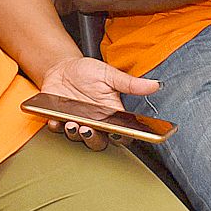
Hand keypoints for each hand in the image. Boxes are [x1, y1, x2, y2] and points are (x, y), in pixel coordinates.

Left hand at [34, 55, 157, 150]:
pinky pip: (57, 130)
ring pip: (78, 139)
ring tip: (72, 124)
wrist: (62, 68)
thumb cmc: (87, 73)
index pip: (122, 134)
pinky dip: (55, 127)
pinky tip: (55, 120)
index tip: (117, 134)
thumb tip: (155, 85)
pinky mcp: (58, 120)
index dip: (122, 139)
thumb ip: (129, 83)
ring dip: (75, 135)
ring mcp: (76, 123)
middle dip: (94, 140)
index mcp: (110, 114)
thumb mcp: (109, 75)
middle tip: (89, 129)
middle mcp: (94, 123)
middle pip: (99, 142)